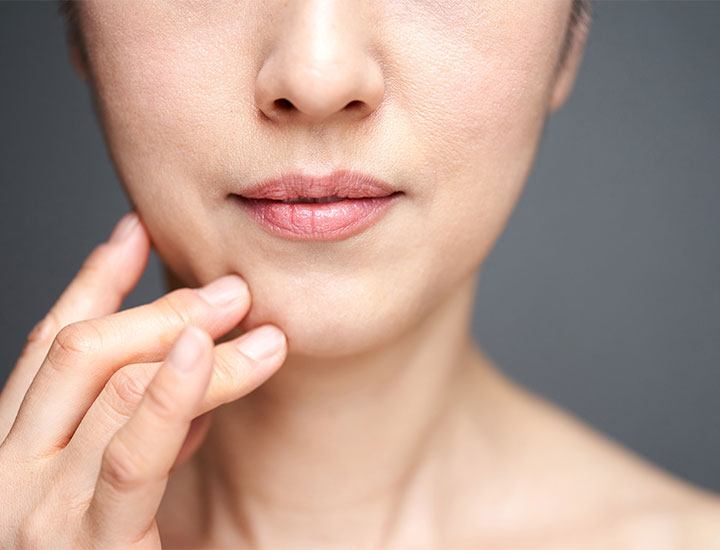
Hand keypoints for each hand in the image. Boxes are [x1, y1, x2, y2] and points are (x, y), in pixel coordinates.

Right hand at [0, 212, 287, 547]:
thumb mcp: (115, 484)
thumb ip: (144, 428)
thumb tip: (191, 368)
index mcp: (15, 451)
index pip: (51, 343)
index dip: (94, 279)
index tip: (137, 232)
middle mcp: (9, 471)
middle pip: (82, 350)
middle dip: (162, 306)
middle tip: (233, 288)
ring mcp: (36, 509)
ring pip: (111, 383)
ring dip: (189, 338)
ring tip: (251, 316)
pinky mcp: (84, 547)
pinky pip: (129, 454)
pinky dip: (169, 394)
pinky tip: (205, 354)